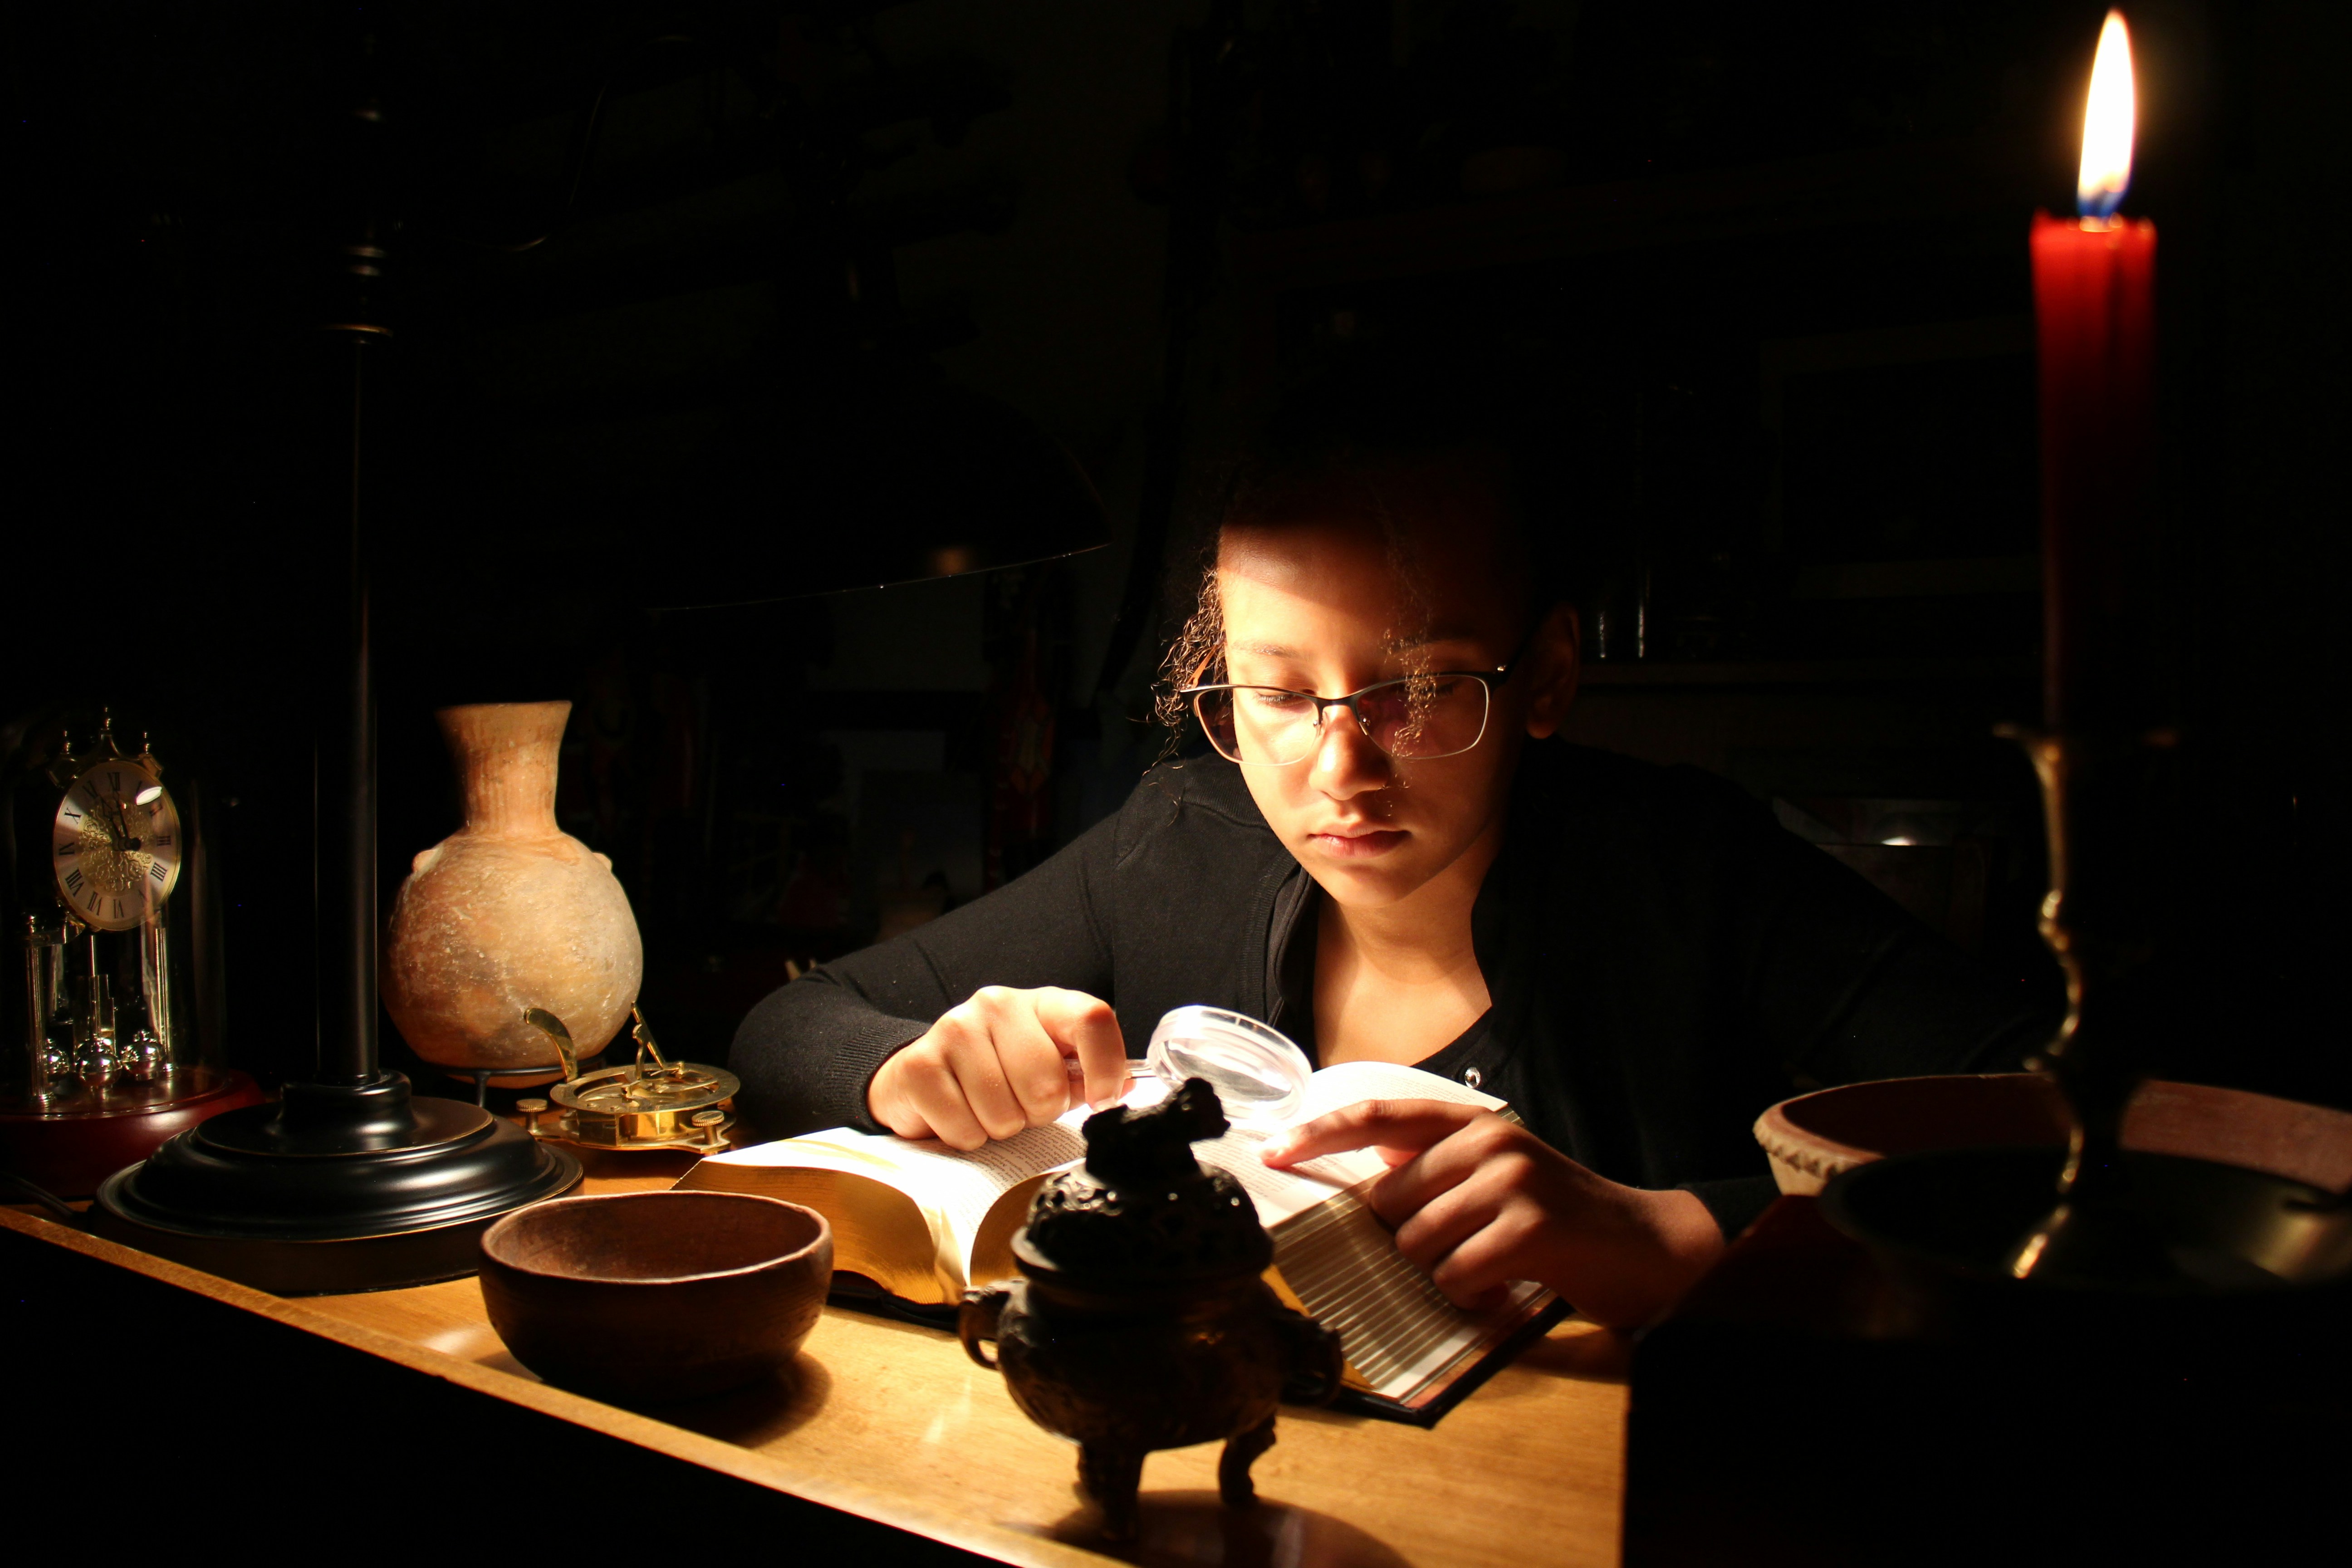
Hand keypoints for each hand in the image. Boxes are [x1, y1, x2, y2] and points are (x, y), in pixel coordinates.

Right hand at [868, 986, 1127, 1149]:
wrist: (923, 1077)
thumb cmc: (999, 1075)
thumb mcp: (1051, 1068)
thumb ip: (1085, 1076)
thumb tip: (1120, 1088)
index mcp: (1042, 1002)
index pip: (1092, 1019)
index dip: (1105, 1068)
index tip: (1102, 1101)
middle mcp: (997, 1004)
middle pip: (1045, 1083)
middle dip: (1037, 1113)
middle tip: (1020, 1106)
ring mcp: (954, 1028)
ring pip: (1004, 1113)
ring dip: (999, 1128)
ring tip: (986, 1110)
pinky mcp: (919, 1064)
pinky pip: (964, 1128)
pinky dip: (965, 1138)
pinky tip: (958, 1116)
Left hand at [1261, 1100, 1723, 1327]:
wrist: (1646, 1246)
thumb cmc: (1559, 1220)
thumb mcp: (1496, 1176)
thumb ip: (1437, 1169)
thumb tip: (1367, 1183)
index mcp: (1474, 1123)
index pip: (1379, 1117)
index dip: (1321, 1132)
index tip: (1274, 1149)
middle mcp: (1488, 1142)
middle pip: (1389, 1202)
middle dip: (1411, 1240)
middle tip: (1462, 1251)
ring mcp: (1509, 1182)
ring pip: (1417, 1243)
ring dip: (1446, 1272)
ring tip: (1491, 1268)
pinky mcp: (1528, 1229)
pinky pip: (1455, 1275)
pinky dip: (1473, 1294)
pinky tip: (1506, 1286)